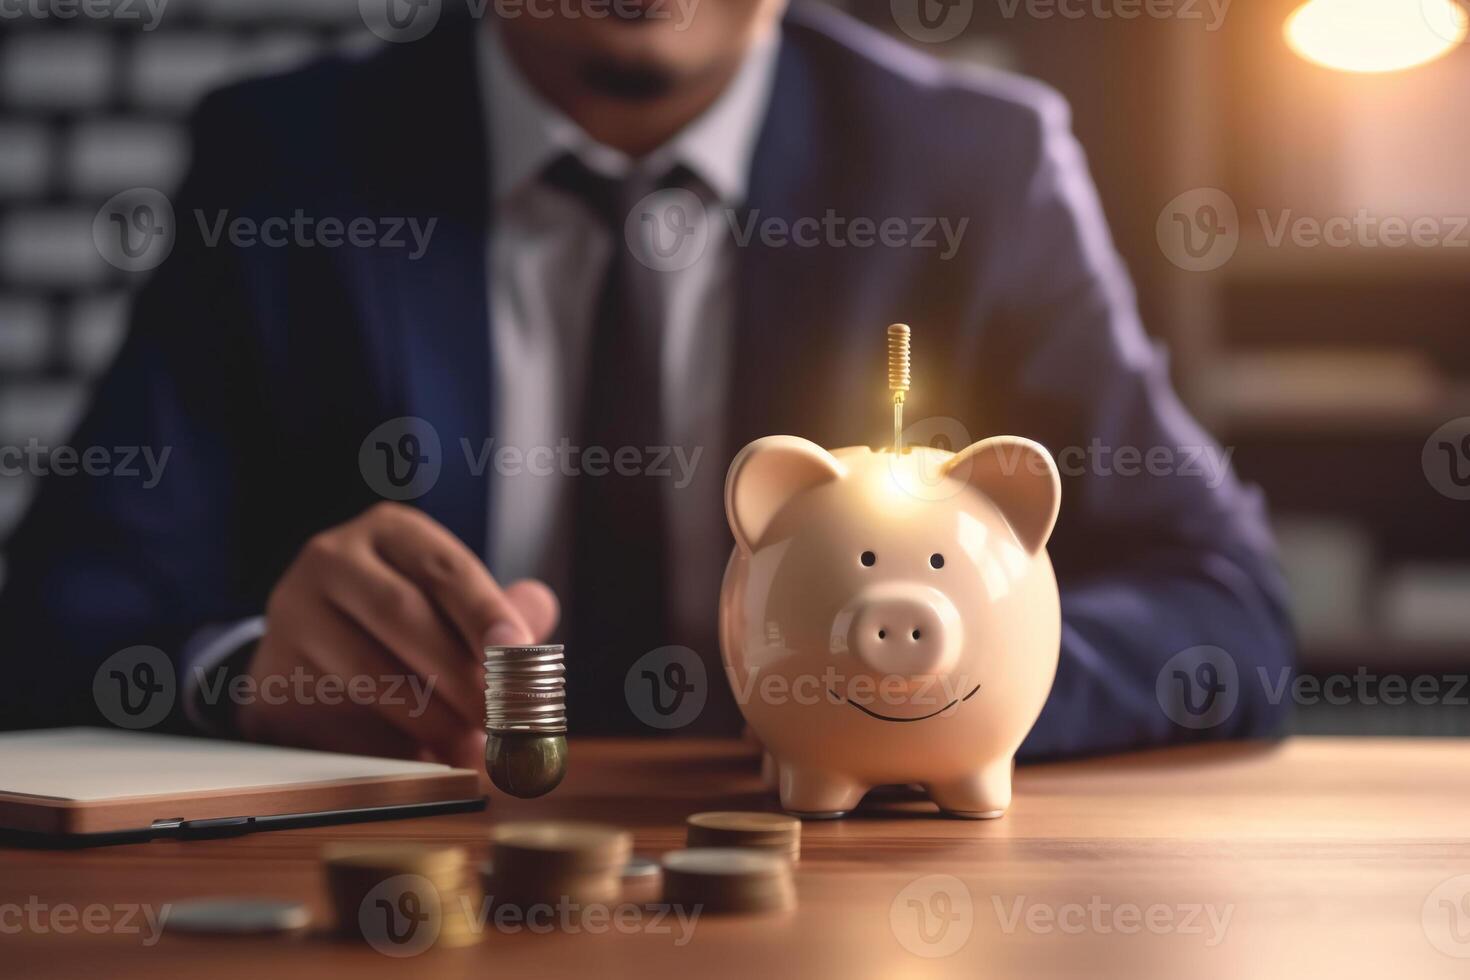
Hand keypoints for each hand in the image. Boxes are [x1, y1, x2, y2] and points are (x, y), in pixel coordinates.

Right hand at [236, 502, 557, 768]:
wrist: (310, 652)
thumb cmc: (402, 622)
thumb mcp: (451, 602)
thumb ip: (499, 610)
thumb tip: (538, 609)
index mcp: (391, 532)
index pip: (445, 568)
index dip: (485, 612)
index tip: (519, 653)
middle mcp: (333, 558)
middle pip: (403, 615)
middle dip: (462, 673)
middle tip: (503, 717)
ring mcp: (294, 613)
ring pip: (368, 669)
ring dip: (430, 718)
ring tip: (473, 747)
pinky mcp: (275, 673)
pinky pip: (337, 715)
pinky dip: (388, 743)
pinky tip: (423, 758)